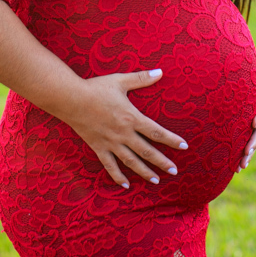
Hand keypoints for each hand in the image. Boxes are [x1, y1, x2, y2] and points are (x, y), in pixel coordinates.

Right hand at [65, 68, 187, 188]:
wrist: (70, 99)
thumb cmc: (96, 88)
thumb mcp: (120, 81)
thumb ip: (141, 78)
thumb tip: (160, 72)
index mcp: (131, 118)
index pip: (156, 132)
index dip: (171, 140)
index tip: (184, 146)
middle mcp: (123, 134)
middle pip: (147, 151)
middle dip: (162, 162)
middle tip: (174, 171)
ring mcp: (111, 142)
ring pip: (131, 161)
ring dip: (144, 172)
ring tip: (156, 180)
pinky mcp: (98, 147)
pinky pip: (110, 165)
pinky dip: (118, 176)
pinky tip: (126, 185)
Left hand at [236, 54, 255, 172]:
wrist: (244, 86)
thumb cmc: (249, 77)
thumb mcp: (254, 73)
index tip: (254, 121)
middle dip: (253, 142)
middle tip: (247, 151)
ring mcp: (252, 127)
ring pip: (252, 142)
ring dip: (248, 154)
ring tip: (240, 166)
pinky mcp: (244, 133)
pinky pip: (245, 146)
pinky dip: (241, 157)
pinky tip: (235, 169)